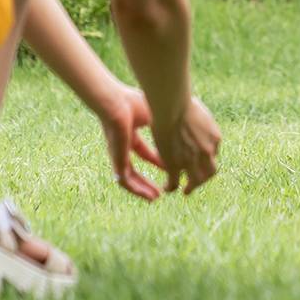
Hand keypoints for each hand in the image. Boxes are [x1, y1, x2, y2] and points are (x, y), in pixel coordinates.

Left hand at [99, 86, 164, 200]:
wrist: (116, 103)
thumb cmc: (136, 102)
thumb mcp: (156, 115)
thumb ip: (166, 123)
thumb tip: (183, 129)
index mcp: (130, 132)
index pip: (144, 151)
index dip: (157, 160)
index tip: (169, 168)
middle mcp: (123, 145)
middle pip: (135, 168)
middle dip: (148, 179)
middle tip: (162, 189)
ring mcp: (118, 153)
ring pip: (129, 178)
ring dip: (143, 188)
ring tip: (156, 197)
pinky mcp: (116, 160)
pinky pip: (124, 180)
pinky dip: (137, 189)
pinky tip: (148, 195)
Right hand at [152, 97, 221, 194]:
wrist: (172, 107)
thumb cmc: (180, 99)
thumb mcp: (196, 108)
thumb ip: (196, 115)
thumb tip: (191, 109)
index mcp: (214, 137)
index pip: (212, 151)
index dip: (205, 156)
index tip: (197, 158)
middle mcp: (208, 151)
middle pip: (211, 171)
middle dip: (204, 177)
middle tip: (197, 181)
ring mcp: (193, 160)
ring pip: (197, 181)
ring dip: (191, 187)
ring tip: (185, 191)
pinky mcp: (176, 166)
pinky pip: (175, 182)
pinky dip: (171, 187)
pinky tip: (166, 188)